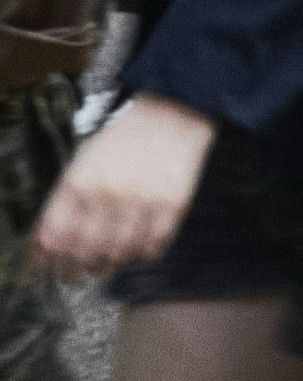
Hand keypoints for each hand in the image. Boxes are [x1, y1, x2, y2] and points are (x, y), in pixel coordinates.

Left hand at [35, 97, 214, 279]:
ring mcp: (141, 201)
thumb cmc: (126, 131)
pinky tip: (141, 247)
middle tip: (80, 273)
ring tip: (111, 260)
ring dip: (111, 262)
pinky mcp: (172, 204)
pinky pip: (153, 245)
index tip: (50, 268)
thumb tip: (52, 238)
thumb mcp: (84, 156)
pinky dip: (144, 252)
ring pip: (118, 253)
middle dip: (78, 268)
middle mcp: (107, 194)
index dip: (49, 258)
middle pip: (83, 251)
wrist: (175, 107)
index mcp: (78, 180)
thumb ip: (68, 195)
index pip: (54, 236)